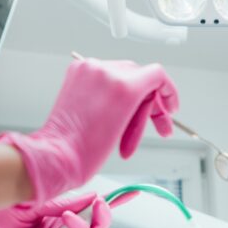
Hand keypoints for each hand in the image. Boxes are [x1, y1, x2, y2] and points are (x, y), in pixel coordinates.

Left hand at [0, 59, 179, 202]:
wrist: (58, 156)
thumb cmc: (87, 150)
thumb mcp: (128, 126)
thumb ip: (144, 103)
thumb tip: (151, 98)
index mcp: (122, 85)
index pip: (157, 75)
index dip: (169, 92)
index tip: (170, 108)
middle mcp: (104, 72)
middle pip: (141, 79)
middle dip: (150, 104)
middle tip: (156, 126)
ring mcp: (88, 72)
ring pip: (125, 80)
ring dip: (131, 105)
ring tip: (129, 134)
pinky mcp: (77, 76)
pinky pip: (106, 81)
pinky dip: (114, 99)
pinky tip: (114, 121)